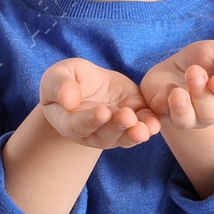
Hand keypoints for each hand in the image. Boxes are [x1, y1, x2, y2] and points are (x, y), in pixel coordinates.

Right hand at [39, 58, 162, 149]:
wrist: (85, 84)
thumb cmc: (65, 81)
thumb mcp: (56, 77)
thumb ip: (60, 86)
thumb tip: (68, 101)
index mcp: (70, 123)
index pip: (79, 125)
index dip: (90, 120)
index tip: (102, 112)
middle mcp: (93, 132)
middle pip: (106, 135)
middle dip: (118, 127)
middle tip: (128, 118)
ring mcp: (114, 129)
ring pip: (126, 136)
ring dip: (136, 133)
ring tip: (147, 128)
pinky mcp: (133, 118)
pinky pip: (142, 126)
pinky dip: (150, 125)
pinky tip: (157, 122)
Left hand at [139, 41, 213, 133]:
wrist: (177, 66)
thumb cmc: (206, 61)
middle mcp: (209, 113)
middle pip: (208, 111)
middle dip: (201, 93)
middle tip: (194, 72)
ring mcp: (185, 116)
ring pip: (185, 119)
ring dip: (181, 107)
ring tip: (177, 92)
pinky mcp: (161, 113)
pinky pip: (160, 116)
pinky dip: (160, 110)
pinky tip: (161, 97)